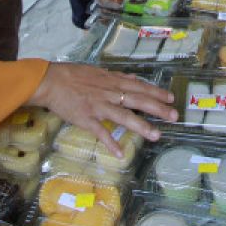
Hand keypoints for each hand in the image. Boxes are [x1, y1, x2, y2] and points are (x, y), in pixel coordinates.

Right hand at [28, 63, 176, 156]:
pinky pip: (101, 132)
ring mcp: (99, 106)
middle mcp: (109, 93)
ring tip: (156, 135)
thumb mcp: (98, 71)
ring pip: (124, 116)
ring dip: (141, 126)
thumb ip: (117, 77)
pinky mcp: (86, 119)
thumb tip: (134, 79)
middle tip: (174, 116)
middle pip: (137, 100)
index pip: (139, 87)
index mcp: (112, 81)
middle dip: (157, 108)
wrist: (50, 81)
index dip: (156, 93)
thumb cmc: (73, 75)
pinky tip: (120, 154)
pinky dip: (111, 143)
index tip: (171, 98)